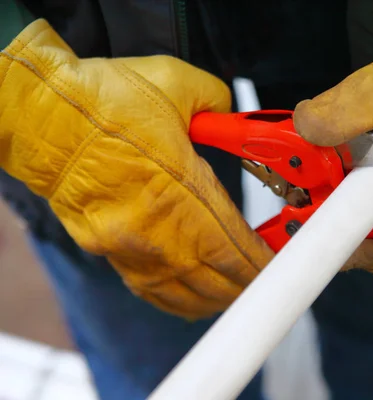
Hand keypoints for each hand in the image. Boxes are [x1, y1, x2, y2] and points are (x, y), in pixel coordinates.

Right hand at [0, 20, 272, 318]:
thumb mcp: (176, 83)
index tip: (279, 264)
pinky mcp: (110, 254)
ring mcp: (130, 249)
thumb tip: (234, 119)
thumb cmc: (102, 102)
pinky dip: (182, 299)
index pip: (234, 246)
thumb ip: (220, 104)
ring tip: (240, 288)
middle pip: (216, 280)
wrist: (40, 119)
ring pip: (187, 295)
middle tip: (268, 275)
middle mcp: (156, 231)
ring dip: (219, 296)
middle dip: (248, 282)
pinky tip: (196, 296)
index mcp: (179, 189)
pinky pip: (153, 292)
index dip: (262, 263)